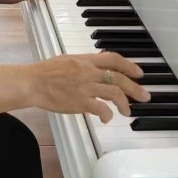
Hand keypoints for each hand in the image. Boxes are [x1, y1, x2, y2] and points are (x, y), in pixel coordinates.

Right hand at [30, 52, 150, 122]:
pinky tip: (107, 118)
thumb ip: (84, 64)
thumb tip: (97, 69)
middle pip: (119, 78)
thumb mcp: (67, 60)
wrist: (33, 82)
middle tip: (145, 96)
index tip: (139, 73)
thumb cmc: (45, 72)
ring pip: (114, 93)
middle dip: (135, 88)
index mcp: (85, 60)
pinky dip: (108, 115)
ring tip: (127, 111)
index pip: (113, 59)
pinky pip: (101, 109)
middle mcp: (88, 71)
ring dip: (125, 104)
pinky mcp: (80, 102)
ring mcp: (85, 87)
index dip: (129, 66)